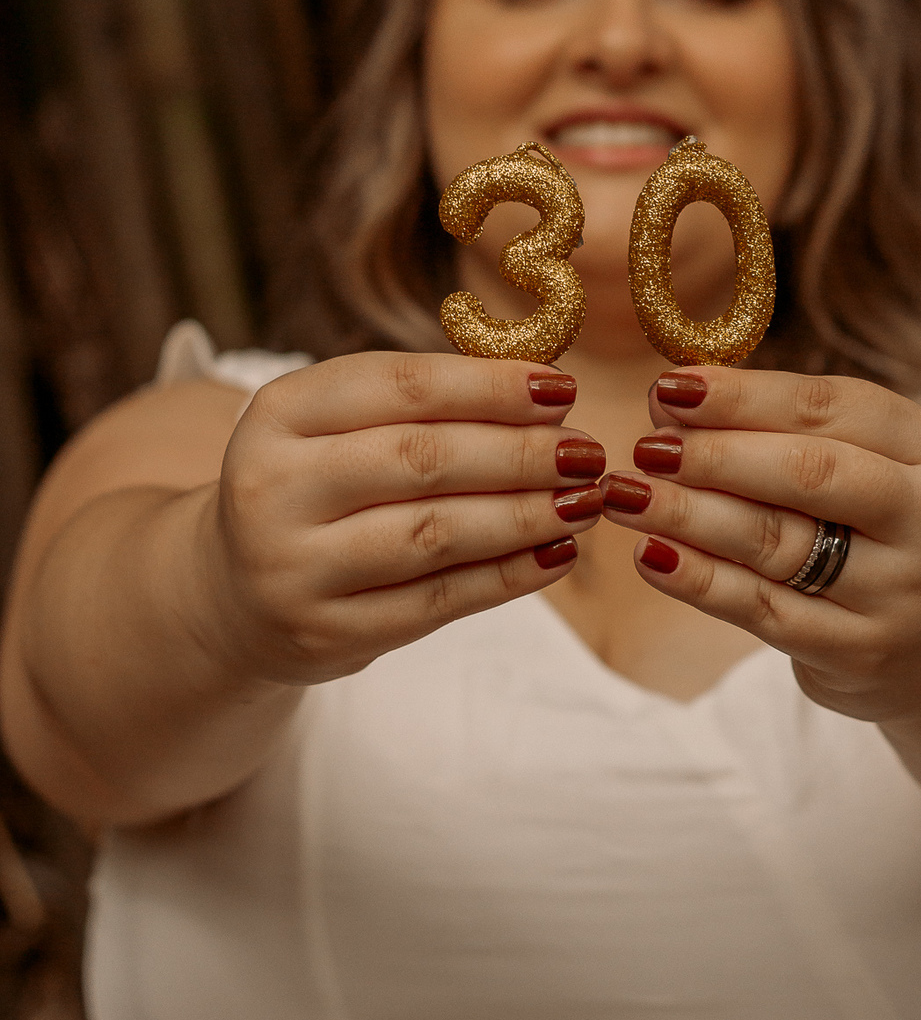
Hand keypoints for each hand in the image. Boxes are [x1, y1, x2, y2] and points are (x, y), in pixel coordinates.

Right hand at [205, 354, 604, 685]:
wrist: (233, 589)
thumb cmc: (317, 484)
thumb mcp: (340, 426)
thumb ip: (426, 404)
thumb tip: (549, 397)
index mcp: (279, 412)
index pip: (402, 387)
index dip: (491, 386)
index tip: (563, 388)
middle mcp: (272, 487)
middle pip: (422, 460)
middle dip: (521, 453)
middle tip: (588, 450)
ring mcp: (294, 568)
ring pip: (434, 534)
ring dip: (526, 514)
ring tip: (586, 499)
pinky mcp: (326, 634)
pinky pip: (438, 600)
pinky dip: (508, 575)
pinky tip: (556, 552)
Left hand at [600, 367, 920, 721]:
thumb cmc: (863, 522)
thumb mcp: (846, 460)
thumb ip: (767, 426)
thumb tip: (668, 400)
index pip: (826, 406)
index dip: (741, 395)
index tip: (669, 386)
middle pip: (809, 473)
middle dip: (716, 455)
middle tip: (647, 447)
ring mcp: (898, 590)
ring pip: (778, 543)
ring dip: (689, 514)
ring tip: (625, 493)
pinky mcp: (860, 652)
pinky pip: (762, 610)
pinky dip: (699, 579)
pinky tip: (649, 553)